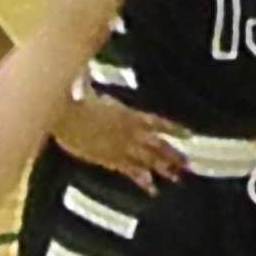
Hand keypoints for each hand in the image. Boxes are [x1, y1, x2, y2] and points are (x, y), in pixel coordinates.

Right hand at [53, 92, 184, 184]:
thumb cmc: (75, 100)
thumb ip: (94, 81)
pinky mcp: (110, 159)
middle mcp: (131, 132)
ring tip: (177, 178)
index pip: (159, 123)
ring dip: (165, 169)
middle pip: (159, 146)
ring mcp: (122, 147)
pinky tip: (152, 190)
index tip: (190, 134)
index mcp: (130, 115)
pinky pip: (131, 172)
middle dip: (174, 156)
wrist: (65, 116)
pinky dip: (143, 181)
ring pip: (149, 160)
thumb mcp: (89, 88)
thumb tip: (87, 66)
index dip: (176, 129)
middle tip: (188, 165)